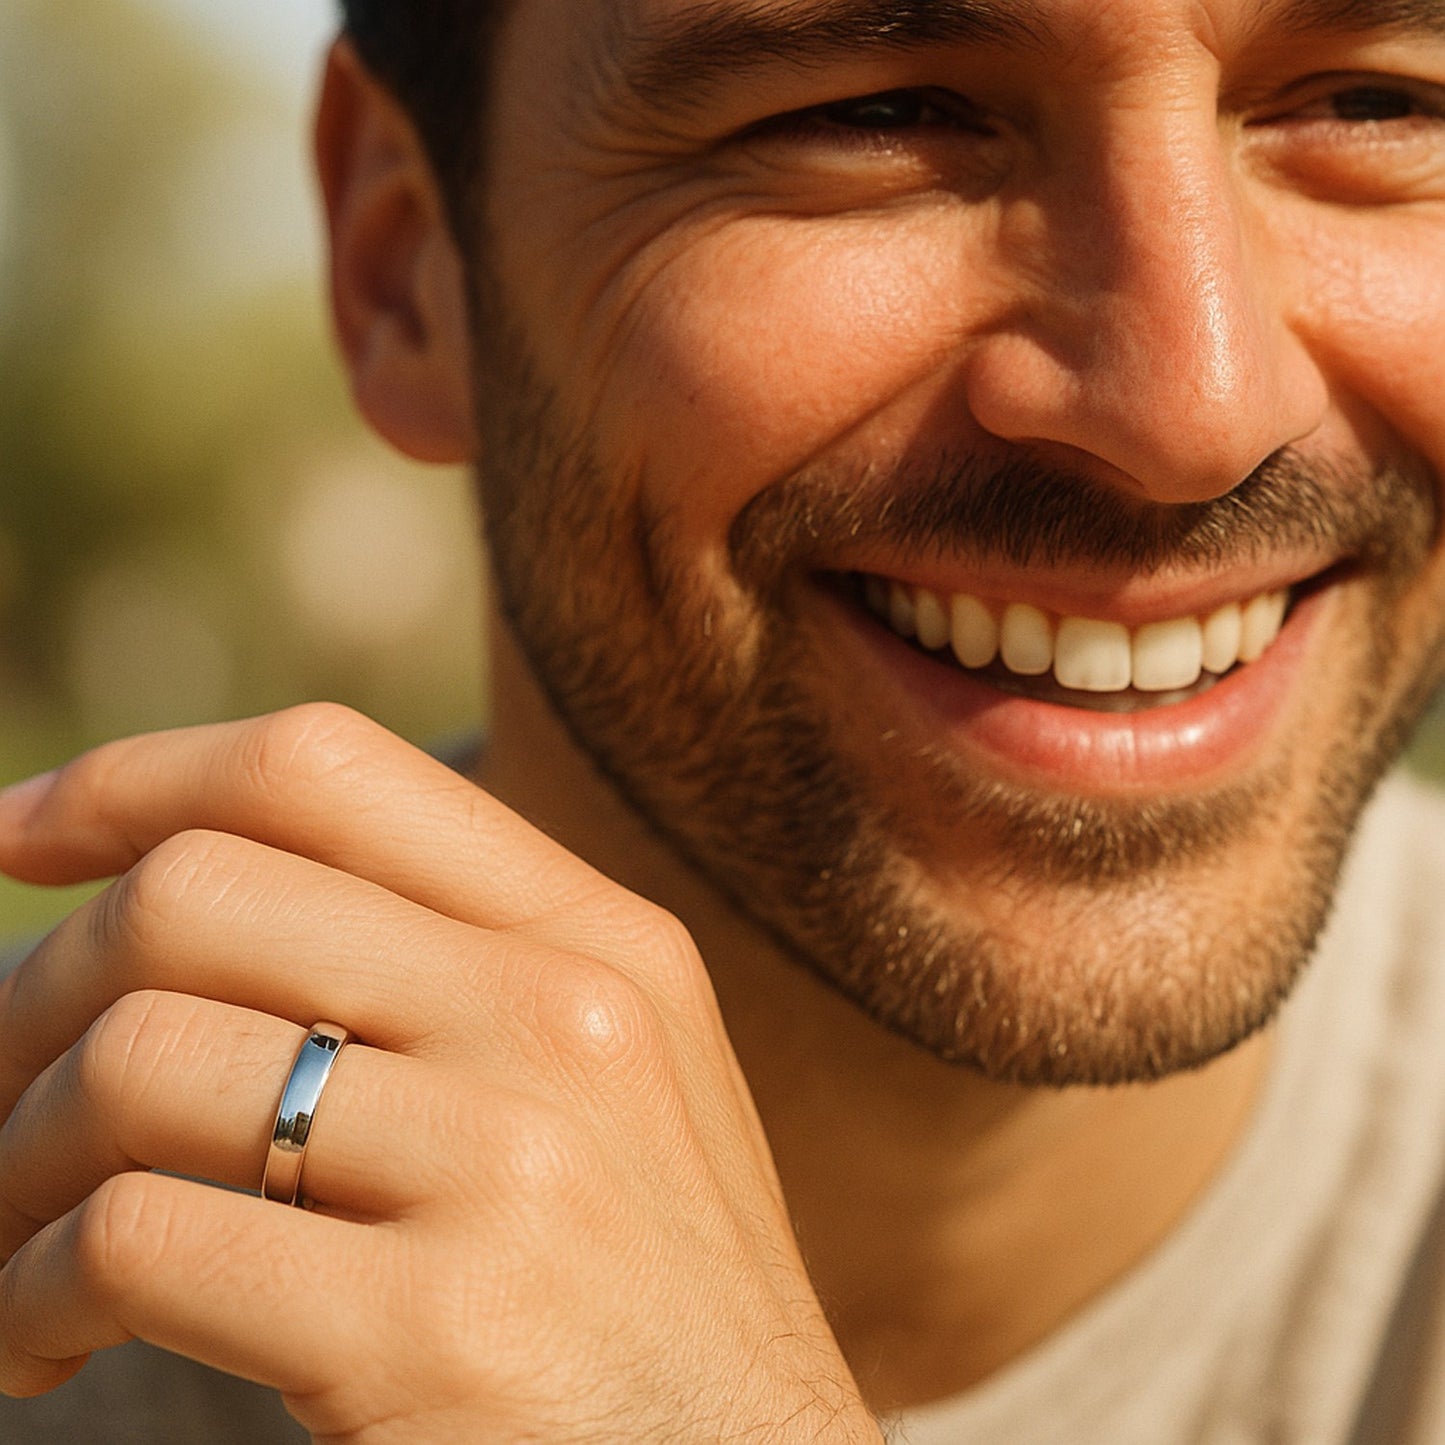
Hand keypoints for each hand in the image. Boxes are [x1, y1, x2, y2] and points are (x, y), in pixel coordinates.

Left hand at [0, 705, 879, 1441]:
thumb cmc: (647, 1286)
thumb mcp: (604, 1078)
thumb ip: (448, 966)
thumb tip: (183, 895)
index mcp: (599, 937)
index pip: (327, 766)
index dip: (141, 779)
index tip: (21, 835)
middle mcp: (564, 1014)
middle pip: (199, 895)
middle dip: (41, 989)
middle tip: (0, 1093)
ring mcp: (512, 1161)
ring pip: (142, 1058)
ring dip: (16, 1155)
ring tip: (16, 1242)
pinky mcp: (437, 1329)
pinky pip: (138, 1239)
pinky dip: (32, 1289)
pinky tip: (44, 1343)